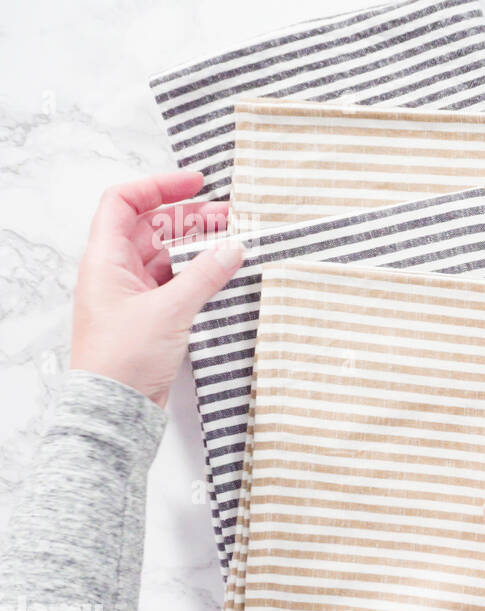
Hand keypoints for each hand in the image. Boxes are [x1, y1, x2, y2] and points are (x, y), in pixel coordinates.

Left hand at [69, 171, 243, 406]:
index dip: (159, 186)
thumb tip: (233, 248)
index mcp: (104, 260)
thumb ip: (205, 275)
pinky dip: (197, 273)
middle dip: (189, 217)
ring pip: (165, 255)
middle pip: (150, 227)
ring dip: (197, 245)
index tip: (196, 182)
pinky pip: (174, 282)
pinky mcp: (148, 316)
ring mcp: (131, 294)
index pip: (124, 202)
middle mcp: (114, 272)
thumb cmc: (124, 360)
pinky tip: (222, 273)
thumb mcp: (170, 310)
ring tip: (233, 241)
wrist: (115, 407)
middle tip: (229, 216)